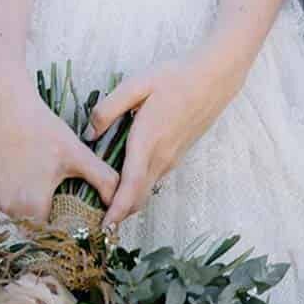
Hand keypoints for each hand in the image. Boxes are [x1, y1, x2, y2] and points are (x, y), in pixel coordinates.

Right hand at [0, 79, 117, 222]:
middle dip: (57, 227)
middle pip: (41, 233)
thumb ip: (103, 179)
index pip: (55, 236)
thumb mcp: (78, 154)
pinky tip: (38, 189)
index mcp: (32, 206)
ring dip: (41, 218)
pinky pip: (14, 212)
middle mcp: (12, 210)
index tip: (82, 223)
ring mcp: (0, 204)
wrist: (8, 110)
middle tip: (73, 212)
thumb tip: (119, 202)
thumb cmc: (43, 130)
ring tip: (56, 199)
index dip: (70, 233)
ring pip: (27, 223)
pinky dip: (26, 207)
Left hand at [90, 53, 243, 226]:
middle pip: (138, 198)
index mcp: (148, 142)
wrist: (214, 78)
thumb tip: (89, 134)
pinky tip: (124, 182)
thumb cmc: (175, 77)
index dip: (116, 209)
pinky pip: (153, 179)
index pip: (130, 186)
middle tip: (97, 222)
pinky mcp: (176, 156)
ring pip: (146, 190)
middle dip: (118, 214)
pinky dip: (138, 189)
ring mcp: (171, 159)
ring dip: (128, 202)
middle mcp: (161, 158)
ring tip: (106, 205)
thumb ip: (108, 110)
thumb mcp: (136, 85)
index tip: (104, 226)